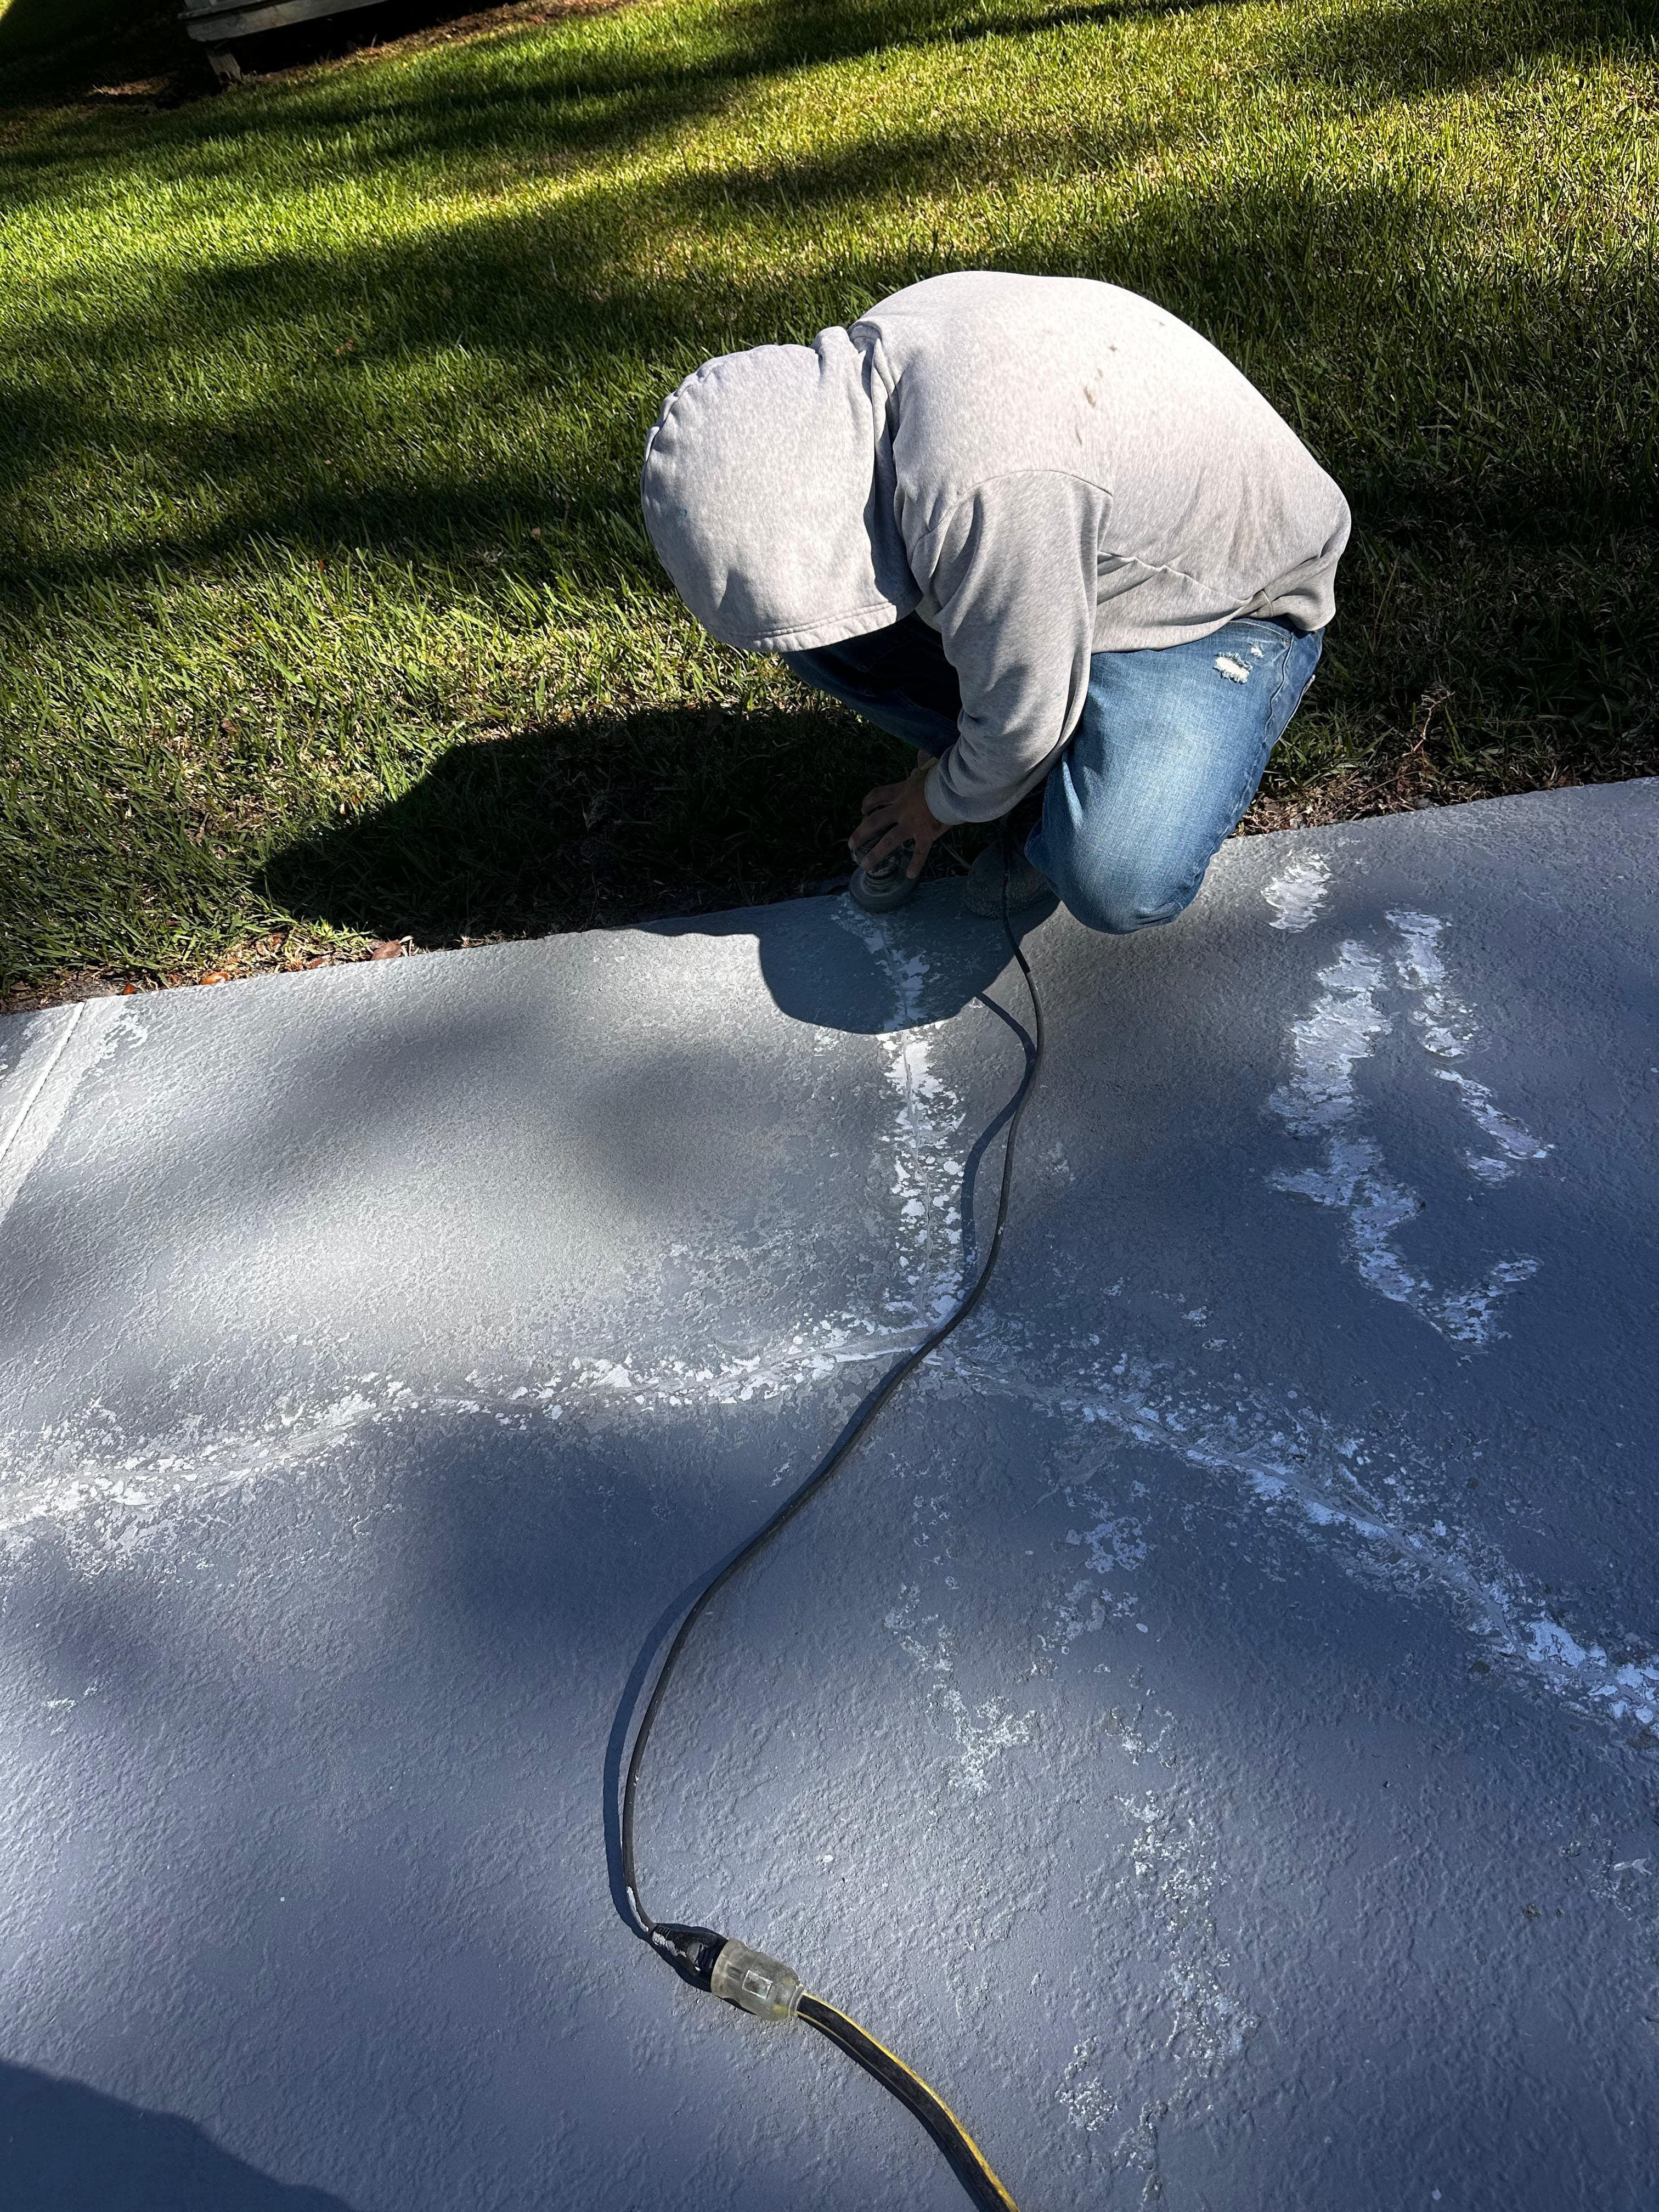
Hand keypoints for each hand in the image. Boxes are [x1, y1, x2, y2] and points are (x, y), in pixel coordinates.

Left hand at [849, 753, 943, 879]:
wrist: (954, 786)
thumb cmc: (943, 775)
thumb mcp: (928, 767)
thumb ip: (922, 764)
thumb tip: (922, 756)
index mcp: (901, 791)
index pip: (878, 795)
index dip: (868, 803)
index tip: (862, 810)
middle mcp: (901, 809)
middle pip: (874, 822)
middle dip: (860, 834)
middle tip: (851, 845)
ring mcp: (911, 824)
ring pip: (888, 841)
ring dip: (875, 854)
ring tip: (865, 866)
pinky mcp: (925, 834)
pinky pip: (919, 852)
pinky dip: (915, 864)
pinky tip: (910, 875)